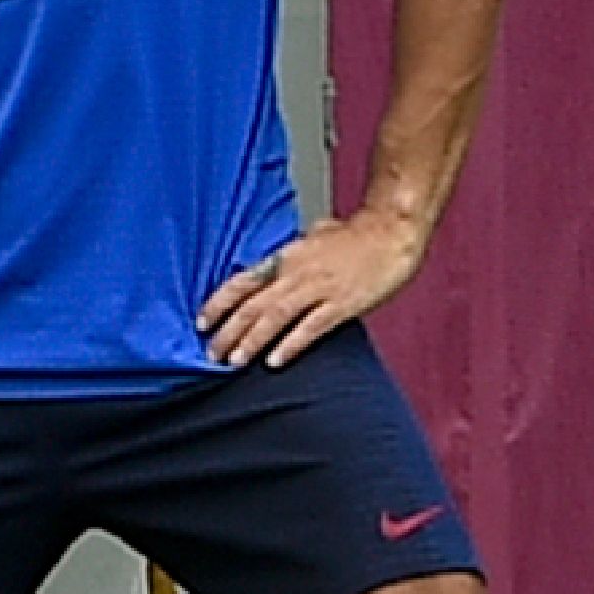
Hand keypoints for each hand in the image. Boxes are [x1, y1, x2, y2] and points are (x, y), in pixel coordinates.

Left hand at [200, 205, 426, 370]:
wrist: (392, 231)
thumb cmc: (358, 235)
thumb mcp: (314, 237)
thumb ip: (294, 254)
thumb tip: (280, 264)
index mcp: (287, 256)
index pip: (243, 281)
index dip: (219, 302)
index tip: (202, 322)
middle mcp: (297, 272)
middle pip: (253, 304)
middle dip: (229, 331)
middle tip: (211, 353)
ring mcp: (319, 288)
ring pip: (275, 316)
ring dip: (251, 340)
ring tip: (234, 361)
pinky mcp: (342, 303)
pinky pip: (311, 327)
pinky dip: (291, 344)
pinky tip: (275, 361)